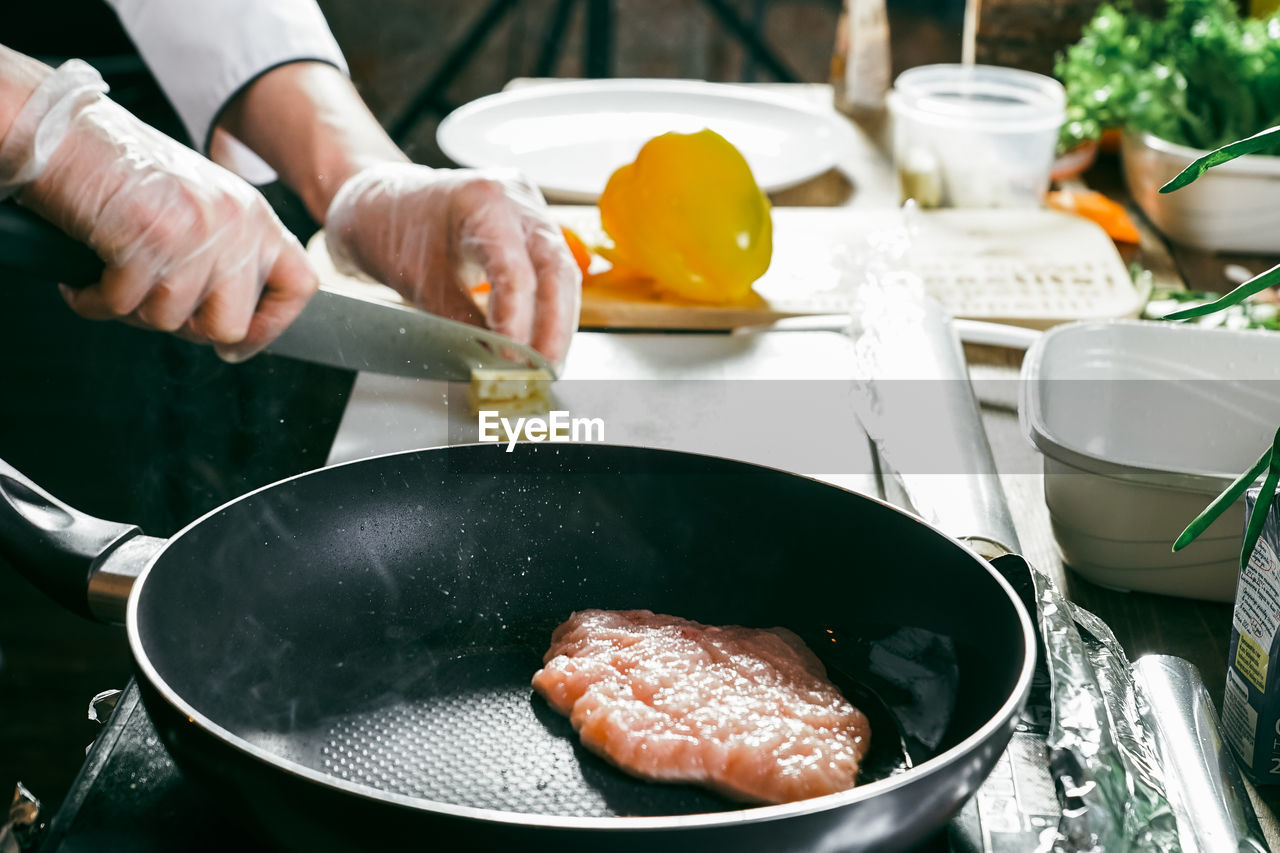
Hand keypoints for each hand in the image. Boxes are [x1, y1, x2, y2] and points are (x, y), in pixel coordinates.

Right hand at [0, 61, 315, 361]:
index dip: (271, 327)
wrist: (63, 130)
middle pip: (231, 323)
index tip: (239, 344)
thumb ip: (229, 252)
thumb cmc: (122, 169)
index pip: (300, 286)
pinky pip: (124, 306)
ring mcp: (194, 230)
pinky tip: (89, 276)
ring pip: (172, 320)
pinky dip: (96, 299)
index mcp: (255, 215)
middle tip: (153, 302)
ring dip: (134, 309)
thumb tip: (237, 321)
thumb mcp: (202, 204)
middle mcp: (235, 222)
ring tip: (115, 275)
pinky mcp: (147, 238)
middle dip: (185, 326)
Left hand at [323, 163, 580, 362]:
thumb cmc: (392, 230)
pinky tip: (545, 341)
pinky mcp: (534, 227)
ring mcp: (530, 210)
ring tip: (547, 365)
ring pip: (563, 272)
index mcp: (482, 201)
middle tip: (544, 370)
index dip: (517, 319)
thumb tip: (494, 362)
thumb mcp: (421, 283)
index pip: (514, 268)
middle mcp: (515, 199)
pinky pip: (554, 271)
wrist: (383, 202)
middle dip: (555, 327)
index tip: (512, 359)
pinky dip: (550, 309)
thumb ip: (461, 322)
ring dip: (559, 323)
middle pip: (556, 268)